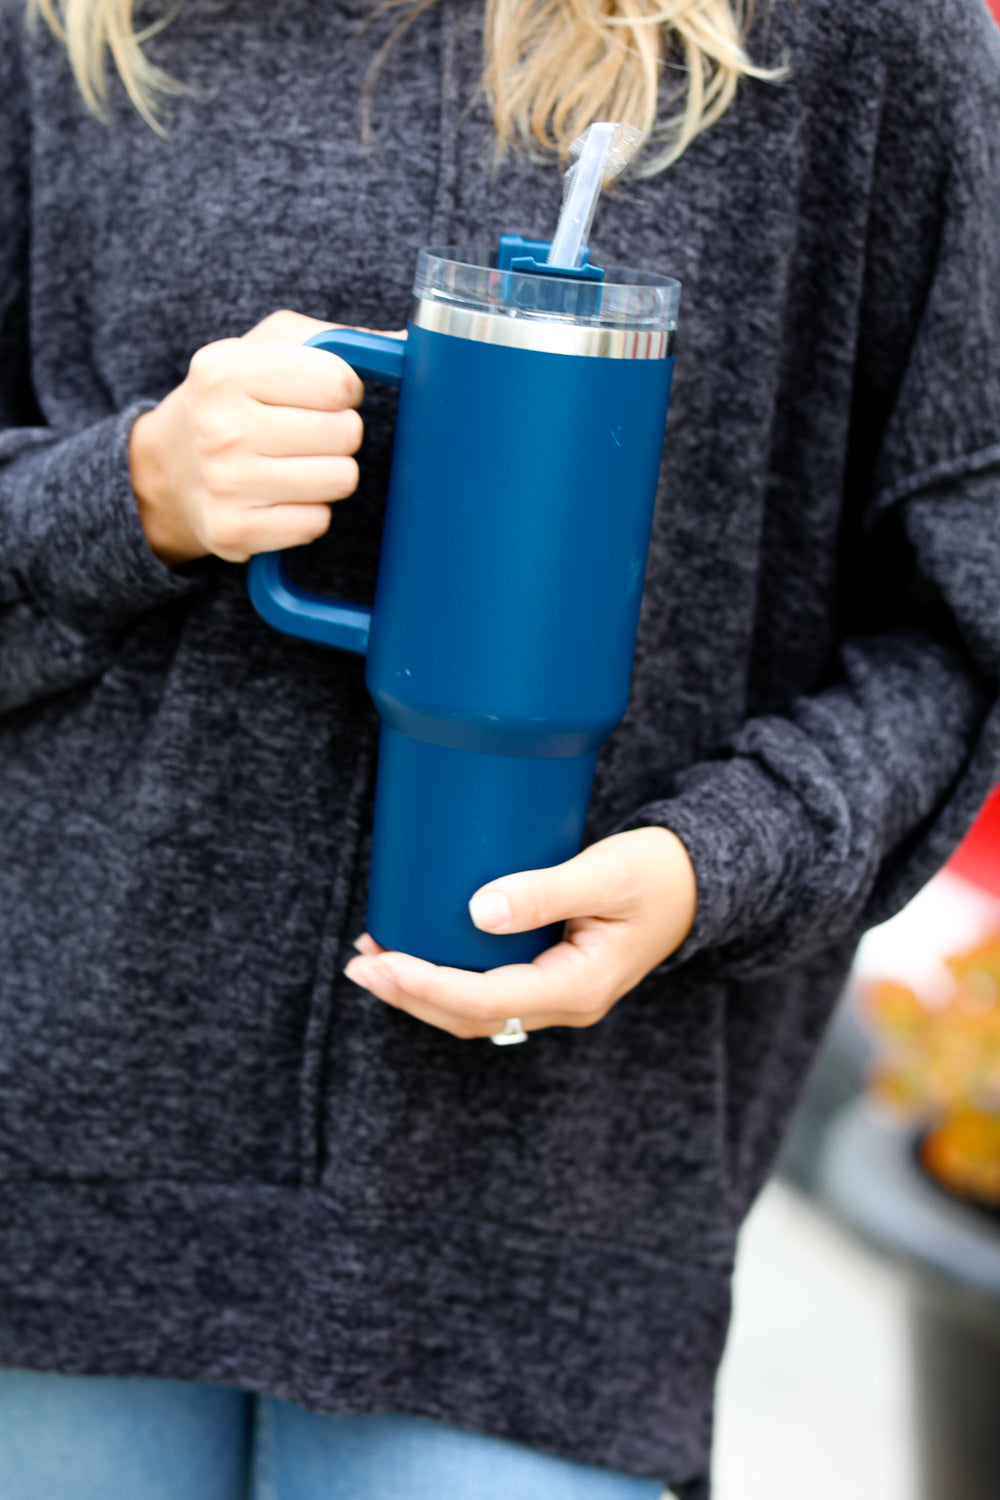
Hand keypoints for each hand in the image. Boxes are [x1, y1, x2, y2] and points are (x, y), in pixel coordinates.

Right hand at [129, 310, 366, 566]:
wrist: (168, 467)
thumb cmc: (234, 399)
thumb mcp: (268, 348)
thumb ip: (338, 339)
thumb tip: (409, 346)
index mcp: (227, 370)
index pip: (338, 383)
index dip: (345, 390)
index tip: (322, 396)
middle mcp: (221, 427)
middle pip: (346, 433)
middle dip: (341, 433)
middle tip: (308, 434)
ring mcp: (225, 484)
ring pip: (341, 480)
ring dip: (332, 473)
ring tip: (297, 464)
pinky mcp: (233, 531)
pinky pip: (317, 522)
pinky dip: (311, 511)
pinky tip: (283, 497)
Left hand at [343, 826, 696, 1037]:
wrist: (697, 883)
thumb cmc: (657, 872)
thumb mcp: (606, 873)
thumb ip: (545, 890)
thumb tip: (478, 910)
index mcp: (578, 988)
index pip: (485, 1000)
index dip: (427, 984)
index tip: (383, 962)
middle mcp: (566, 1004)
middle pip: (472, 1016)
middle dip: (410, 994)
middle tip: (359, 966)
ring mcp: (558, 996)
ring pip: (476, 1011)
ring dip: (421, 991)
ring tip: (372, 963)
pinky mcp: (551, 978)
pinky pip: (489, 992)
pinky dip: (446, 978)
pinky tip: (417, 954)